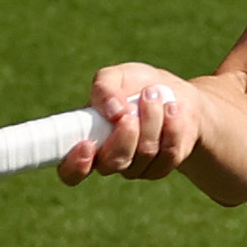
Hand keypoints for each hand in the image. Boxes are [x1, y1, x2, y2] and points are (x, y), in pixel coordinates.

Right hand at [66, 64, 202, 182]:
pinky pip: (168, 154)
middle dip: (124, 136)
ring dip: (151, 119)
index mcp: (86, 140)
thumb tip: (112, 111)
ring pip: (143, 155)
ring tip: (154, 94)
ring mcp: (135, 167)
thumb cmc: (137, 85)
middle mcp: (107, 160)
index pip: (70, 171)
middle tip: (131, 110)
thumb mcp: (116, 76)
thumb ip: (103, 87)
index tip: (87, 145)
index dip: (75, 165)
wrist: (176, 94)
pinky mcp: (161, 167)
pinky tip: (171, 109)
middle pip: (111, 163)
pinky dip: (171, 126)